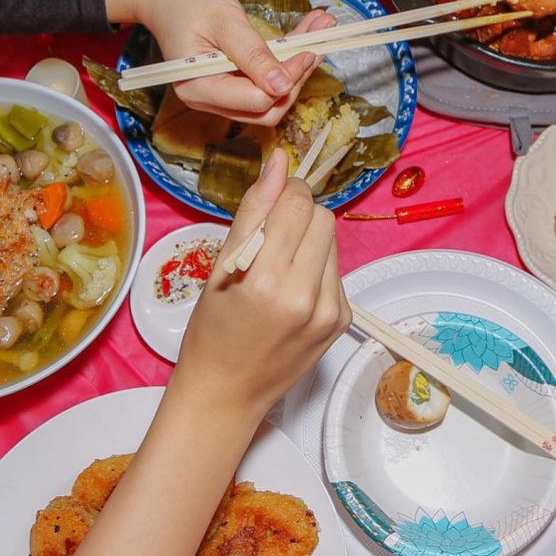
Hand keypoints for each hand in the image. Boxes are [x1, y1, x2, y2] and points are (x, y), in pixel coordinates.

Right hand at [106, 0, 335, 124]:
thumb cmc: (189, 2)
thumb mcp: (225, 22)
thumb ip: (253, 55)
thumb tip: (282, 86)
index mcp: (200, 89)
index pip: (256, 100)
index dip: (287, 80)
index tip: (309, 51)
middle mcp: (211, 100)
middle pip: (267, 107)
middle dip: (297, 78)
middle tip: (319, 44)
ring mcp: (222, 94)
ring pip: (271, 95)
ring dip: (299, 66)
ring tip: (322, 30)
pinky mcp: (233, 83)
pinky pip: (265, 80)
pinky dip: (288, 59)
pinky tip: (308, 32)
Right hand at [173, 150, 350, 417]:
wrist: (227, 393)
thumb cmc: (213, 330)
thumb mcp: (221, 266)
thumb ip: (254, 209)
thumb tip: (280, 161)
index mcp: (267, 280)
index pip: (298, 204)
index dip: (285, 193)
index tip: (271, 205)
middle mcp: (305, 296)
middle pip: (322, 217)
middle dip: (299, 216)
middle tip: (273, 237)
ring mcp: (329, 311)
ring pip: (332, 241)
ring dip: (309, 241)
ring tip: (281, 266)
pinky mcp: (342, 320)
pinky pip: (336, 270)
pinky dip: (317, 268)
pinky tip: (293, 289)